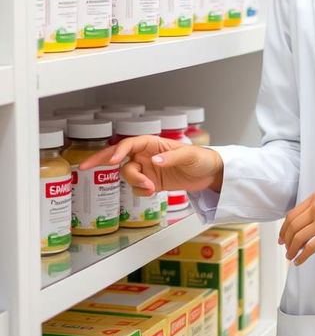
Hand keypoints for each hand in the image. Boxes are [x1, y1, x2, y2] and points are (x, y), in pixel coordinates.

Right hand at [79, 135, 223, 196]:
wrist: (209, 174)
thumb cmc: (201, 158)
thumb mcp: (189, 156)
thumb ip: (171, 158)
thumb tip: (154, 160)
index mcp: (153, 143)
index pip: (130, 144)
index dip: (119, 151)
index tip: (113, 161)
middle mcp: (146, 155)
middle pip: (118, 156)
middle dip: (100, 160)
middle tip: (84, 167)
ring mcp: (147, 169)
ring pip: (127, 175)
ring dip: (134, 183)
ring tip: (151, 188)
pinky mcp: (151, 182)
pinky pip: (136, 188)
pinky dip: (140, 192)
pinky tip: (152, 192)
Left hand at [278, 189, 314, 265]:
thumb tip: (306, 225)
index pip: (292, 215)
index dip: (284, 228)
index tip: (282, 237)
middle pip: (292, 227)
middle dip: (286, 240)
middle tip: (285, 248)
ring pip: (298, 238)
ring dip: (292, 250)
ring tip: (291, 256)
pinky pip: (310, 248)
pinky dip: (302, 256)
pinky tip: (300, 261)